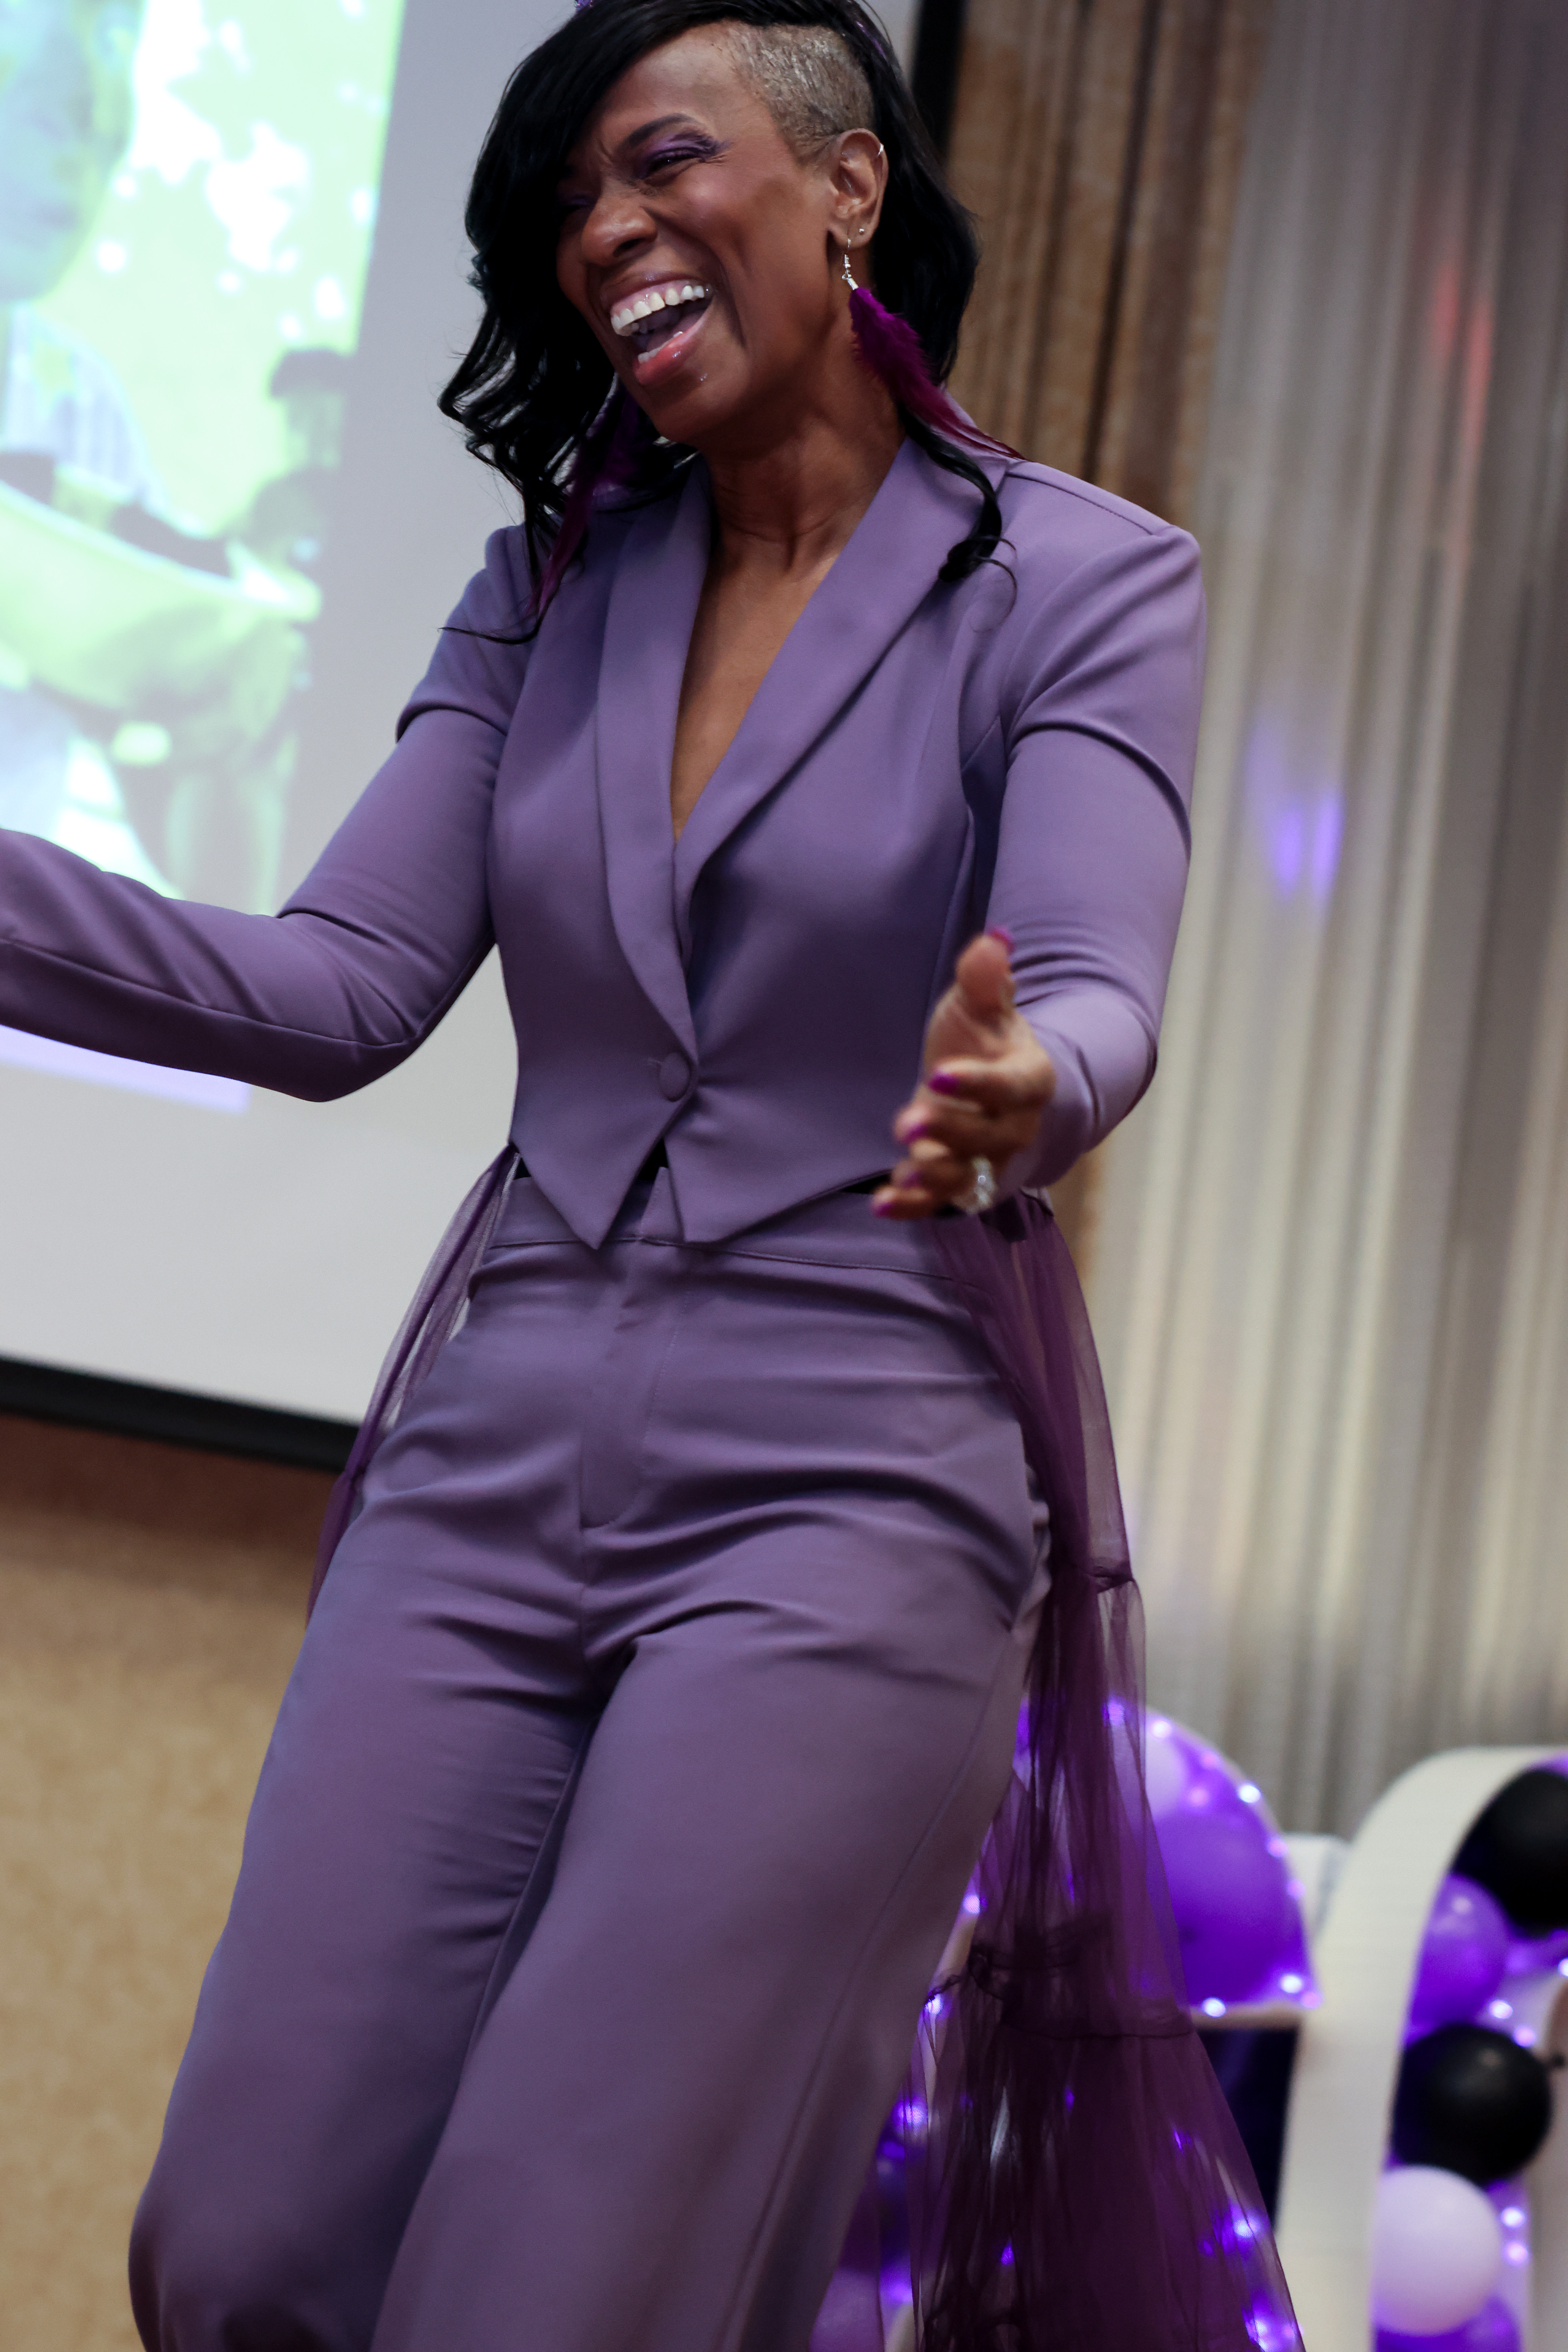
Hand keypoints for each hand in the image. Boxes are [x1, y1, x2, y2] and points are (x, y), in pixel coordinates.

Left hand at [873, 930, 1055, 1219]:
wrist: (989, 1085)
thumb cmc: (984, 1040)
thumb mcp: (984, 1005)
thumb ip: (985, 978)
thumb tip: (993, 939)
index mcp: (1029, 1080)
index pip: (1011, 1087)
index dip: (979, 1084)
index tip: (939, 1072)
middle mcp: (1013, 1127)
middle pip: (989, 1138)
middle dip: (951, 1133)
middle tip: (908, 1123)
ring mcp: (985, 1160)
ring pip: (968, 1177)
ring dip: (935, 1180)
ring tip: (903, 1176)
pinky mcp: (957, 1182)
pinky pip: (939, 1202)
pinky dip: (913, 1206)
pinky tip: (881, 1202)